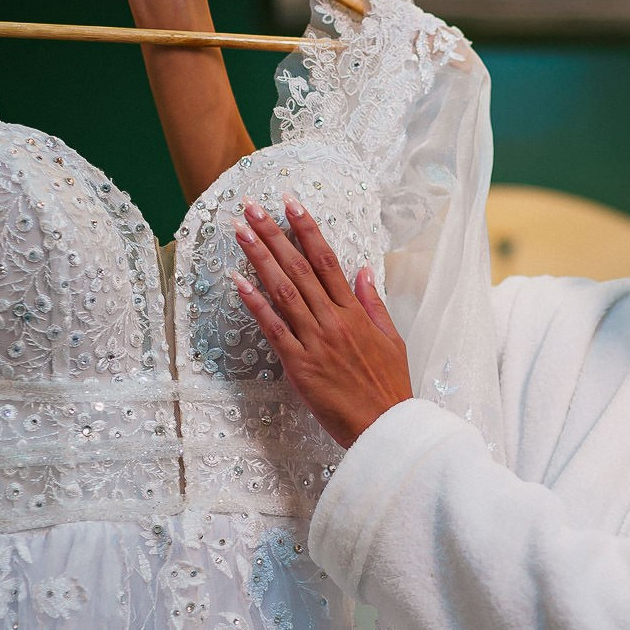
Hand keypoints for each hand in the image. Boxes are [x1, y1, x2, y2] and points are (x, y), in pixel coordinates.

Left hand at [228, 194, 413, 449]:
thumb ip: (373, 303)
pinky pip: (273, 328)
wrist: (386, 426)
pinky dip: (255, 303)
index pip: (327, 260)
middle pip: (299, 267)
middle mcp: (333, 319)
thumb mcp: (392, 339)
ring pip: (283, 290)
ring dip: (258, 257)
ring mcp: (315, 340)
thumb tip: (362, 271)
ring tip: (239, 231)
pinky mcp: (299, 364)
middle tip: (252, 206)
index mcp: (355, 312)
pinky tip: (237, 281)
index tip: (291, 203)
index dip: (306, 229)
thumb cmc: (389, 387)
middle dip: (273, 233)